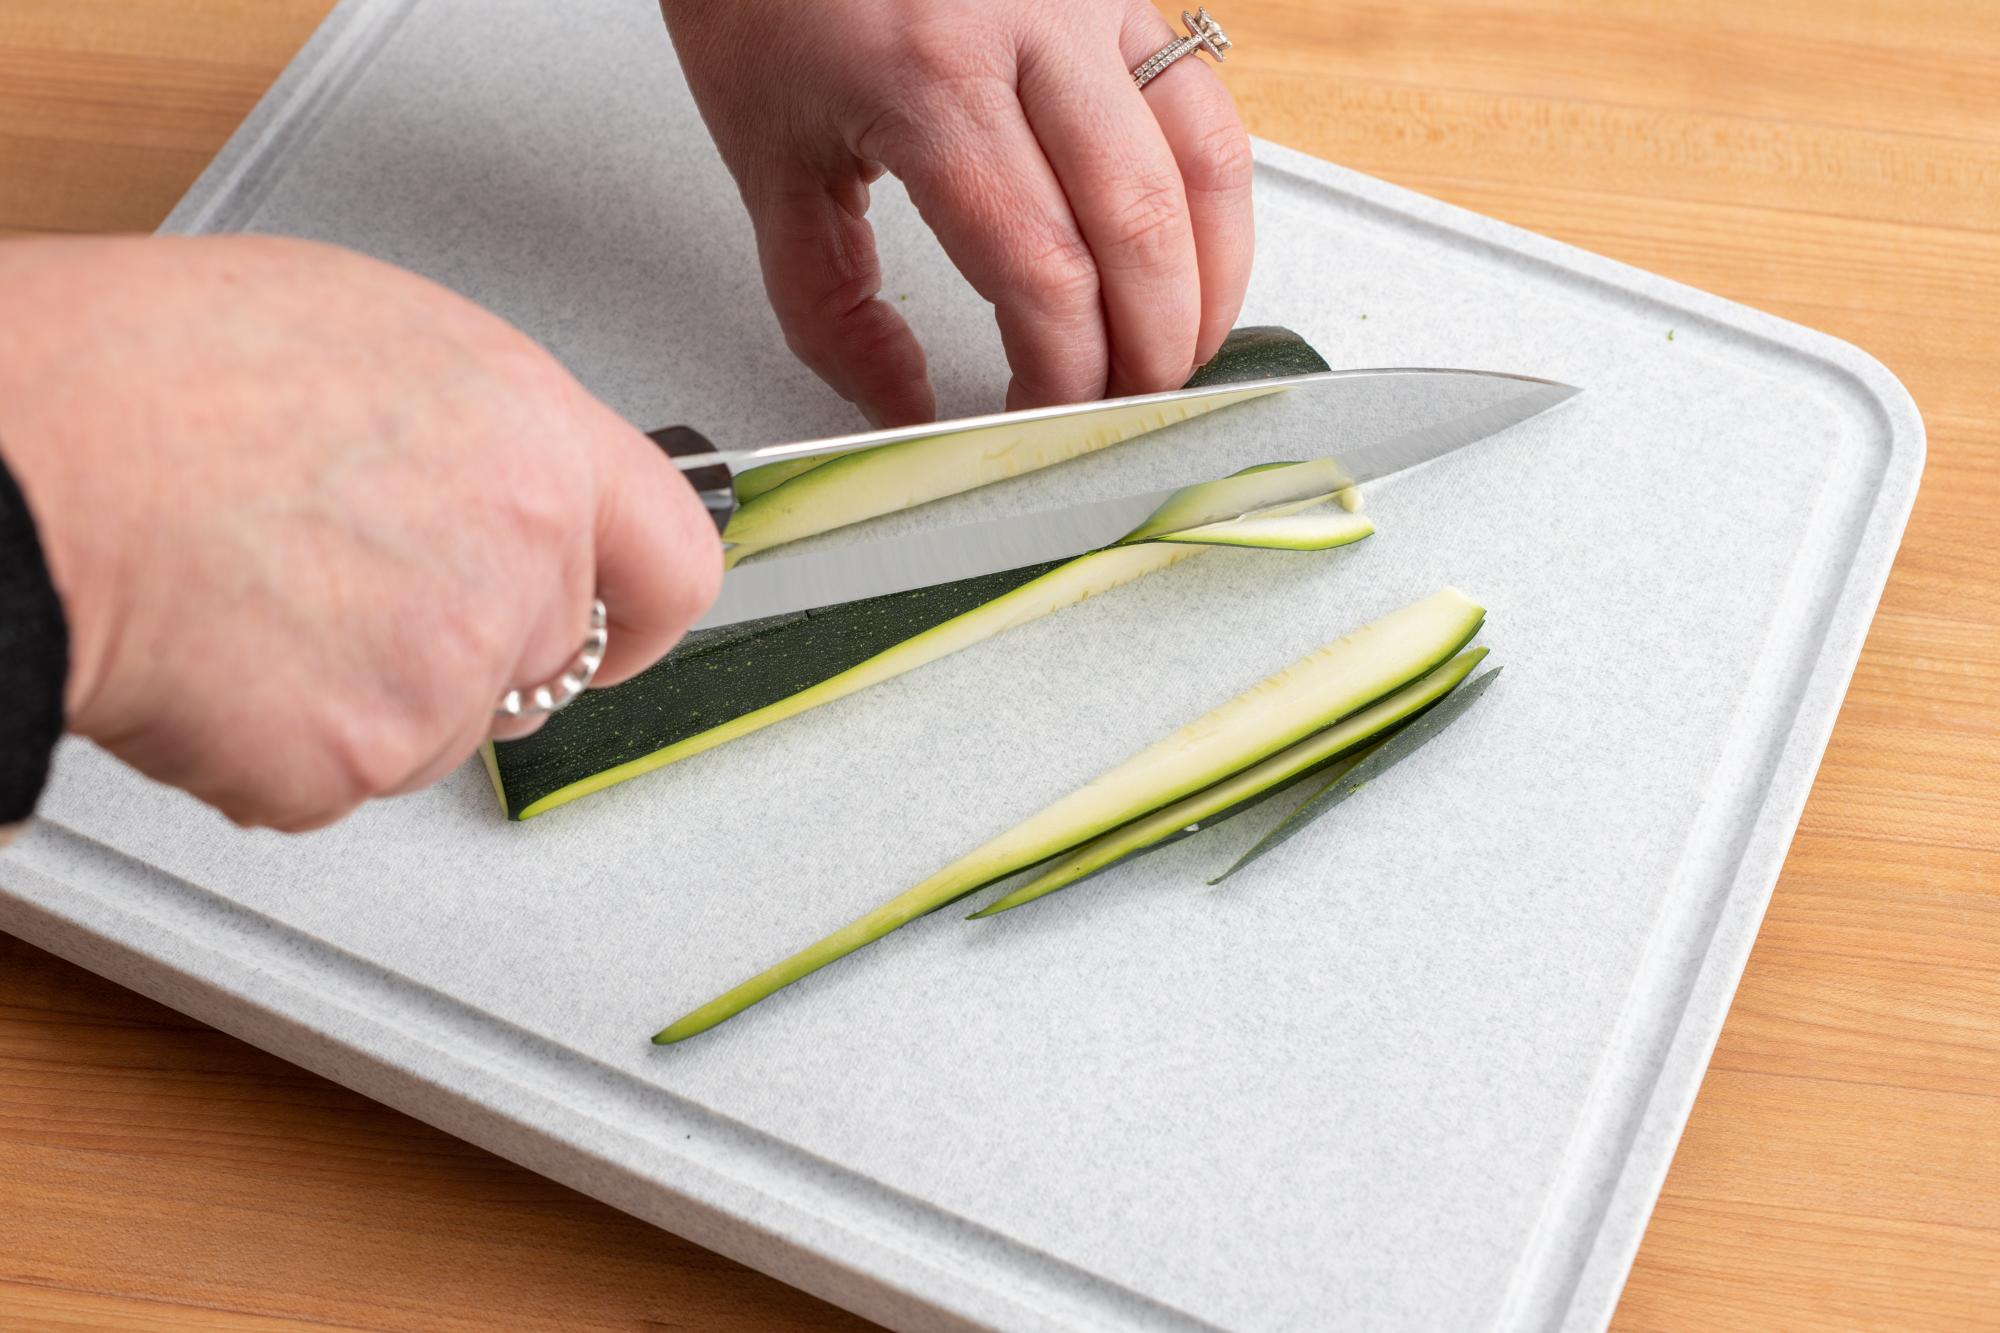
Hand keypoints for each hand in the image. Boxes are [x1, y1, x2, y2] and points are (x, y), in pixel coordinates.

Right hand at [0, 235, 720, 830]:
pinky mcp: (355, 765)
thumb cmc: (150, 373)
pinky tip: (217, 656)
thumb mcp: (372, 334)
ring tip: (253, 596)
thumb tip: (506, 490)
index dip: (648, 612)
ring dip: (368, 696)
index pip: (675, 562)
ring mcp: (445, 675)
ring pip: (441, 728)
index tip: (629, 633)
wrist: (27, 461)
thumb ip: (483, 435)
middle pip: (543, 657)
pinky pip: (338, 781)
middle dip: (466, 644)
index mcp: (534, 439)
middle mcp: (519, 560)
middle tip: (341, 582)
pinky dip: (279, 746)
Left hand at [665, 0, 1253, 424]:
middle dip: (1150, 351)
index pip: (1044, 273)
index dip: (1064, 376)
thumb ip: (833, 310)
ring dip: (1211, 282)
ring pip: (1206, 161)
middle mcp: (1027, 23)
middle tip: (1124, 412)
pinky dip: (1212, 199)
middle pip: (1142, 229)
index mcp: (927, 79)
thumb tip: (906, 414)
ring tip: (1176, 354)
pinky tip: (1186, 258)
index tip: (1044, 424)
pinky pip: (1204, 101)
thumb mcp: (768, 165)